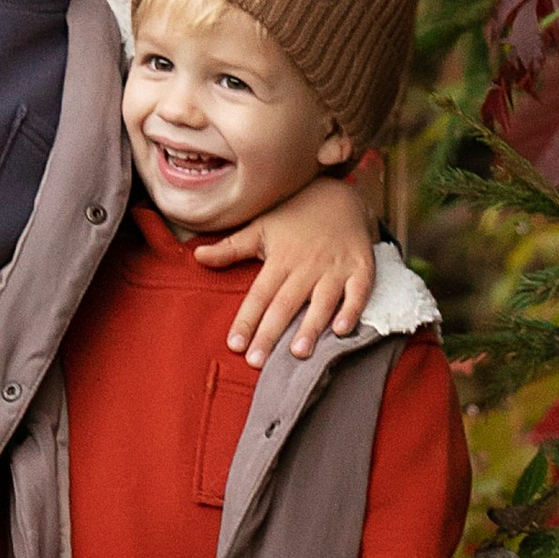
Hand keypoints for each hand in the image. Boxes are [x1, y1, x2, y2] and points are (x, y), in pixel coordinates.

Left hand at [192, 163, 377, 364]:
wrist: (341, 196)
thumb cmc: (295, 216)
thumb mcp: (261, 226)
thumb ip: (231, 247)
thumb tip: (197, 256)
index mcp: (280, 258)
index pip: (259, 295)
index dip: (246, 320)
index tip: (234, 344)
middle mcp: (306, 265)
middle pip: (285, 303)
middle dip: (271, 333)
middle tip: (257, 361)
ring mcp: (335, 268)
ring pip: (322, 301)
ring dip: (311, 327)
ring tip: (298, 353)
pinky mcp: (361, 268)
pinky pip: (358, 292)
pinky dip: (352, 310)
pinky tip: (342, 331)